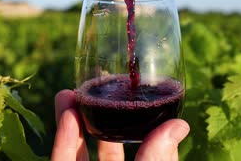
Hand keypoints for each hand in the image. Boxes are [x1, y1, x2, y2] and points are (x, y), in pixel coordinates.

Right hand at [51, 90, 189, 160]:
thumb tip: (179, 125)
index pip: (145, 152)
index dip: (144, 124)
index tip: (141, 97)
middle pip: (107, 146)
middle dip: (101, 113)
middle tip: (99, 85)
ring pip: (78, 151)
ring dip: (74, 118)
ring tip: (71, 90)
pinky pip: (61, 160)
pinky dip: (62, 138)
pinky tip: (66, 112)